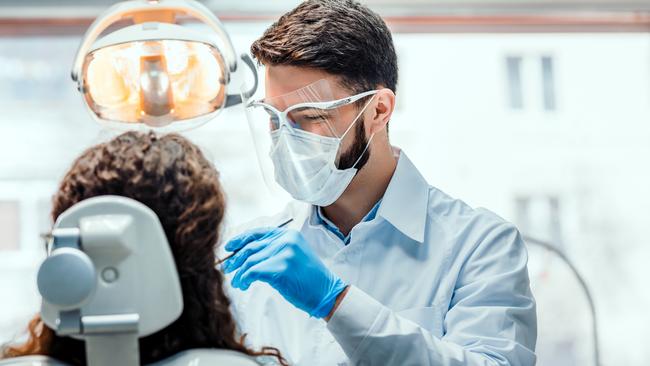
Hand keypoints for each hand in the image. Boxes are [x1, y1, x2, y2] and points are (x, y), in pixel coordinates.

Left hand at [222, 227, 346, 318]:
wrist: (326, 292)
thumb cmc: (309, 278)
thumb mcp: (294, 255)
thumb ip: (275, 249)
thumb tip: (247, 254)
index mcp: (289, 234)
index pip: (258, 233)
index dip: (240, 239)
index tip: (228, 247)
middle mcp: (286, 240)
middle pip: (251, 247)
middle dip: (236, 259)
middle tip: (227, 269)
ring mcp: (284, 253)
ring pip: (250, 261)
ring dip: (240, 273)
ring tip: (238, 283)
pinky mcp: (280, 268)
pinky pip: (253, 272)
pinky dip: (245, 279)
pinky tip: (244, 285)